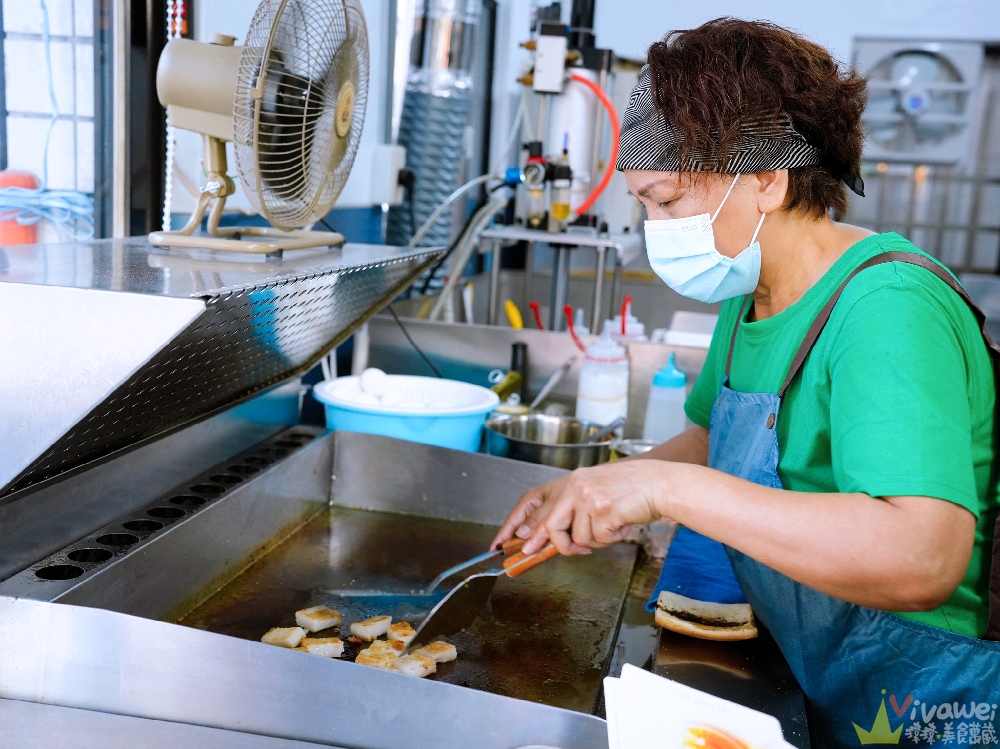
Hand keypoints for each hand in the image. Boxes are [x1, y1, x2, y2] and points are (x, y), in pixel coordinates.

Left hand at [490, 460, 666, 555]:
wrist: (659, 484)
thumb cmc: (631, 492)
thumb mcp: (595, 493)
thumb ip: (572, 510)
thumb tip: (546, 537)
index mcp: (571, 481)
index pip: (533, 500)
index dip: (515, 522)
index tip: (502, 540)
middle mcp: (576, 486)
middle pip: (549, 525)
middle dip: (545, 544)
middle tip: (532, 554)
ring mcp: (588, 498)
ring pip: (577, 537)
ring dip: (594, 541)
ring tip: (611, 527)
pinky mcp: (602, 511)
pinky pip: (596, 540)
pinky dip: (609, 539)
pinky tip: (621, 525)